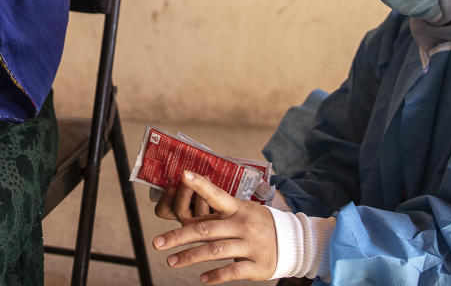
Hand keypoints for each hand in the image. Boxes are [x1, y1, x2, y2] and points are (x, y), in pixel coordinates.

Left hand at [152, 171, 277, 283]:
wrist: (293, 242)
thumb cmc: (257, 224)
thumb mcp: (241, 213)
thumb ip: (216, 217)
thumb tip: (184, 219)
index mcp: (237, 208)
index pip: (216, 194)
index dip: (200, 185)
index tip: (183, 175)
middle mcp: (243, 225)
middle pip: (206, 230)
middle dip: (179, 237)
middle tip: (157, 243)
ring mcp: (250, 245)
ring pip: (215, 251)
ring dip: (191, 257)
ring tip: (171, 262)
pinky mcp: (257, 265)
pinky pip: (233, 271)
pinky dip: (216, 275)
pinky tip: (202, 279)